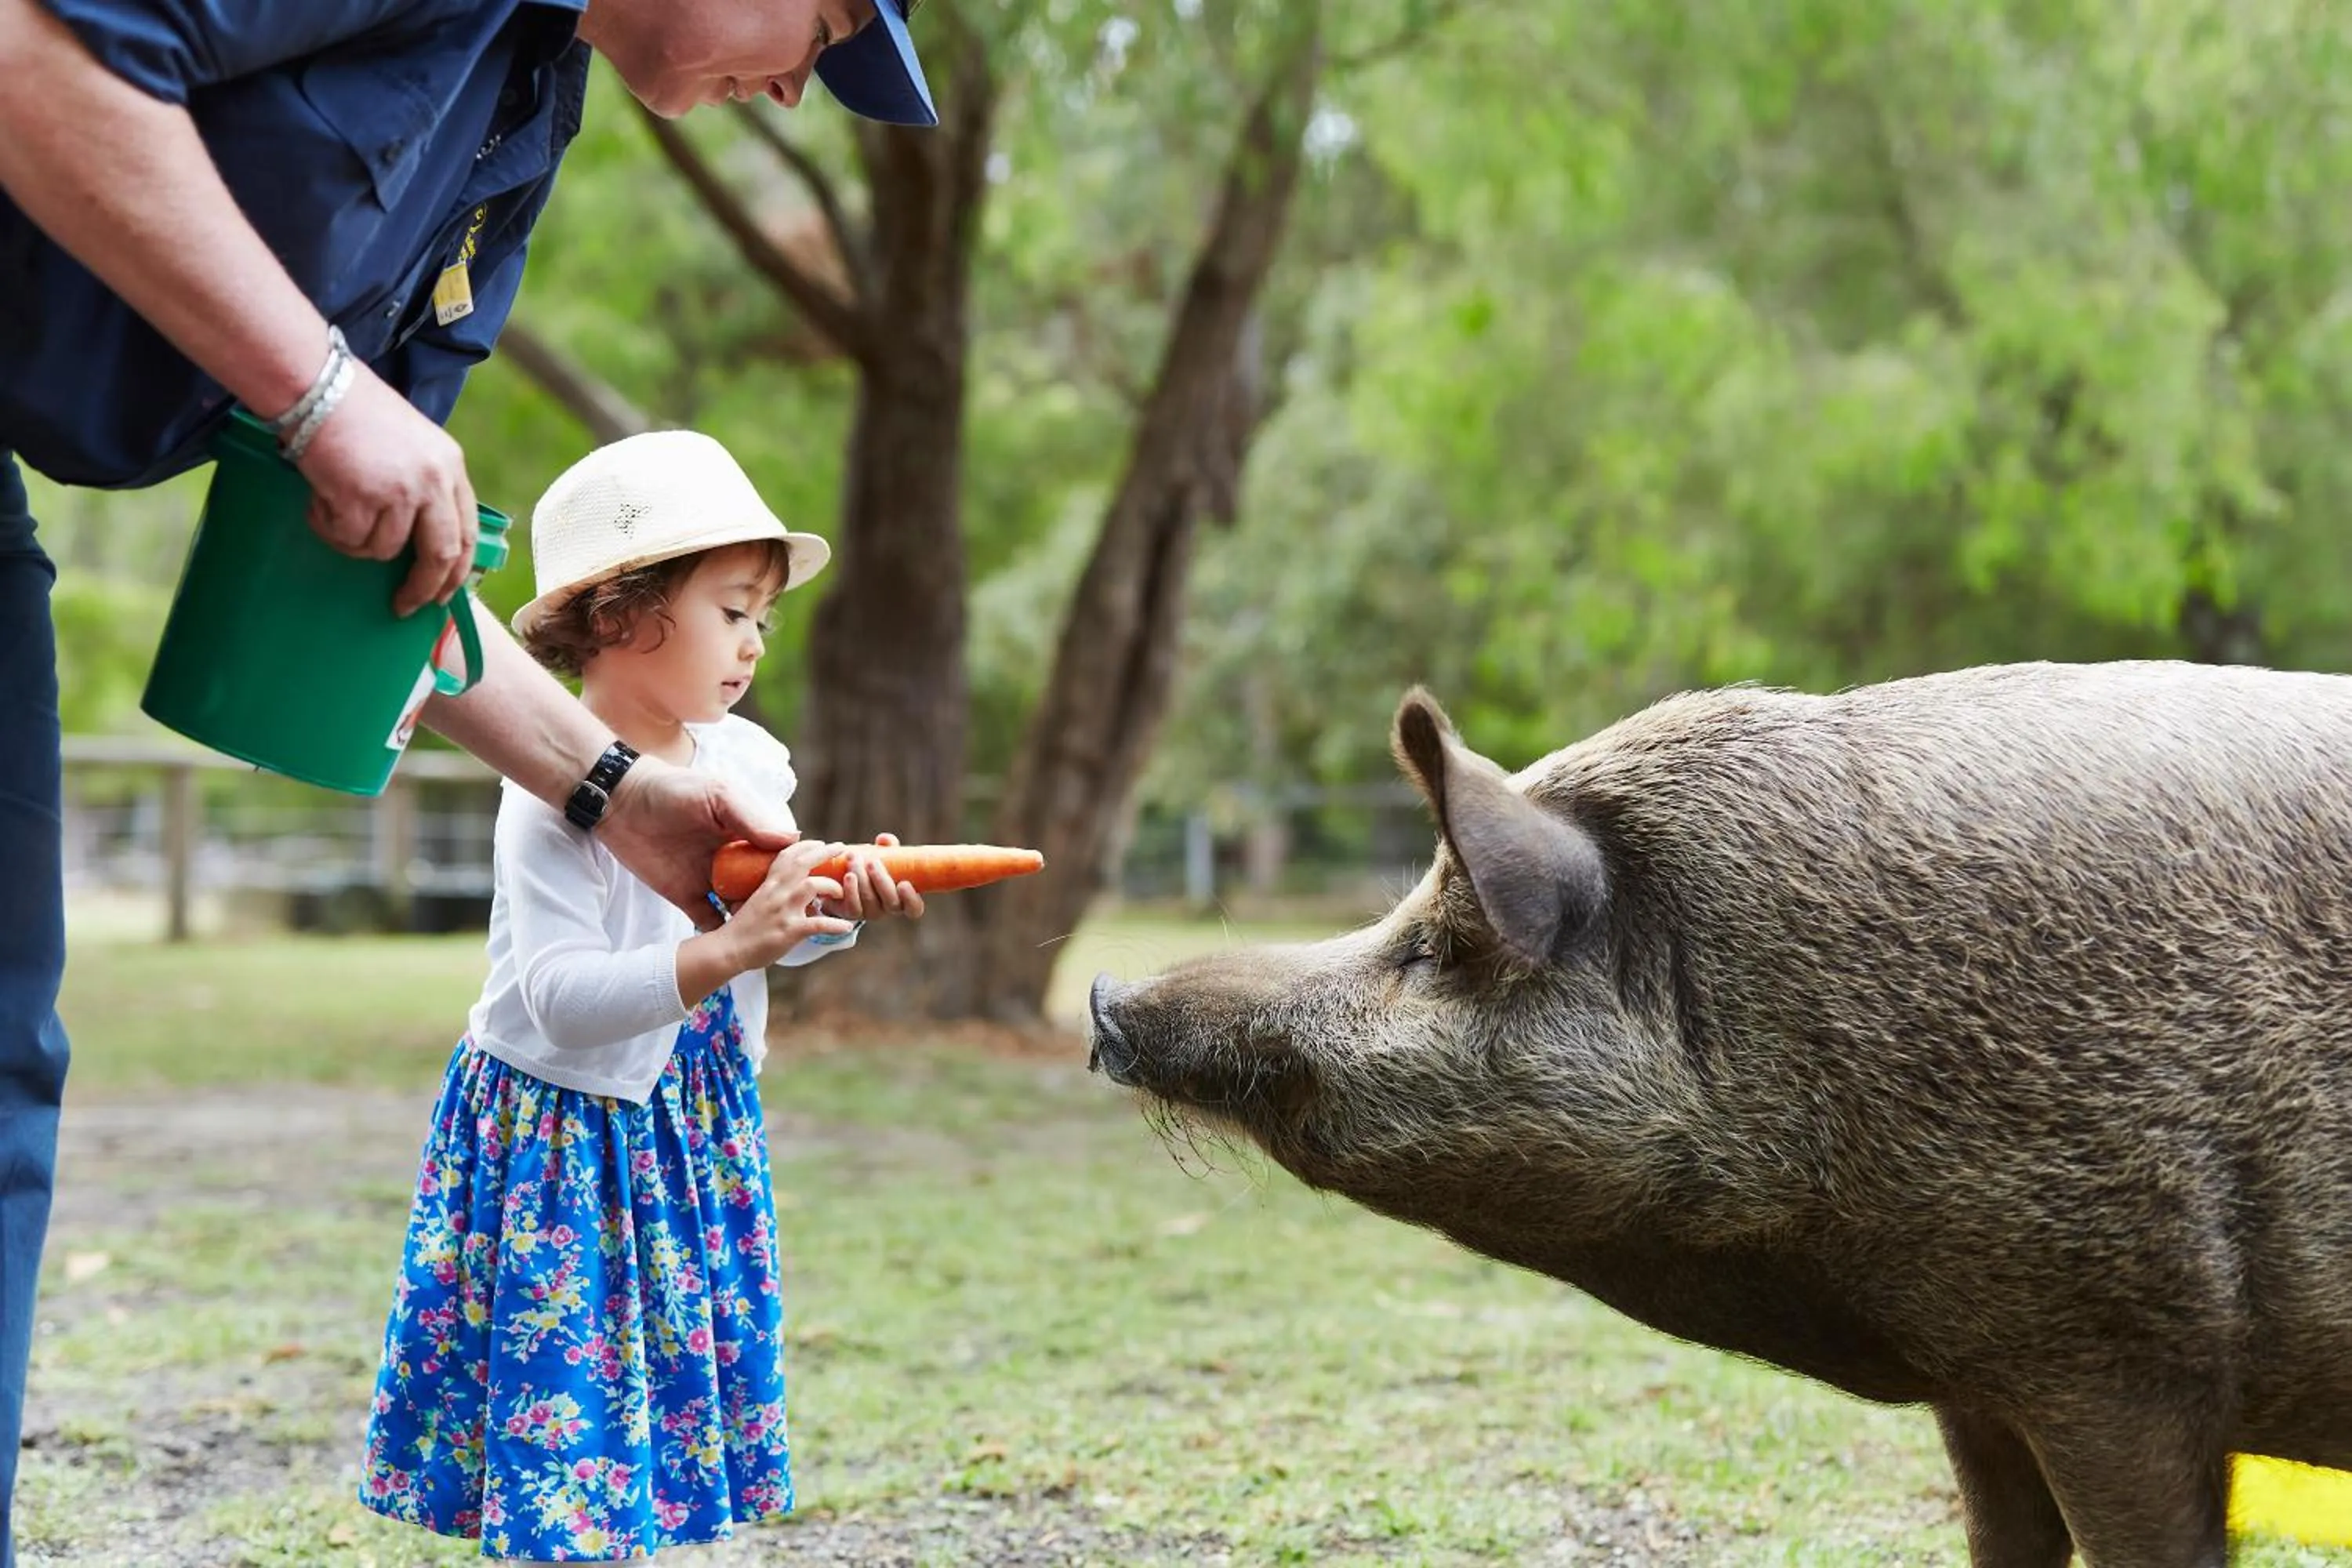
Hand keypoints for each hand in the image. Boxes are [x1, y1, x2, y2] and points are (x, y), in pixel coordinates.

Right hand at [290, 359, 479, 617]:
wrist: (317, 386)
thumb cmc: (354, 413)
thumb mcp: (409, 445)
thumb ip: (422, 485)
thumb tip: (417, 539)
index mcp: (449, 466)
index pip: (466, 532)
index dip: (456, 570)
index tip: (443, 594)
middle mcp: (433, 480)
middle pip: (440, 555)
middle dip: (424, 588)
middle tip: (404, 606)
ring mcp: (401, 491)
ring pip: (384, 550)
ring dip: (355, 542)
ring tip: (334, 510)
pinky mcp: (364, 498)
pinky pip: (349, 538)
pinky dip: (330, 529)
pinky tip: (319, 500)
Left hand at [599, 757, 795, 930]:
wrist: (620, 802)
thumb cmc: (672, 789)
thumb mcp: (718, 796)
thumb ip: (751, 819)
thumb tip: (793, 839)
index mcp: (745, 833)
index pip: (779, 857)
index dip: (797, 872)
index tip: (816, 887)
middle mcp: (733, 859)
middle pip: (764, 887)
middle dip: (779, 904)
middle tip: (793, 919)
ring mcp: (710, 879)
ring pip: (741, 907)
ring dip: (753, 921)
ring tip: (767, 935)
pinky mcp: (686, 895)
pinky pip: (708, 919)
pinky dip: (721, 932)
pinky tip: (734, 944)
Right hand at [721, 838, 855, 966]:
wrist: (728, 950)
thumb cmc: (743, 928)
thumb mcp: (757, 901)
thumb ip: (774, 892)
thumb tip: (793, 889)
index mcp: (769, 884)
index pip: (787, 855)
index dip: (806, 845)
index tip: (820, 842)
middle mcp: (777, 892)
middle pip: (803, 862)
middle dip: (824, 852)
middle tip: (841, 848)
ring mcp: (784, 910)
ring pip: (813, 885)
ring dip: (832, 887)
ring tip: (840, 894)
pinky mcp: (790, 930)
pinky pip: (819, 924)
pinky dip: (836, 924)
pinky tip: (846, 926)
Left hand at [823, 833, 926, 922]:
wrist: (847, 879)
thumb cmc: (875, 866)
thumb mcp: (886, 856)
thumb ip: (888, 847)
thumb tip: (884, 839)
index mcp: (903, 898)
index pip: (914, 908)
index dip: (911, 899)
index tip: (904, 883)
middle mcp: (889, 909)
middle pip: (891, 902)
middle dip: (881, 881)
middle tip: (872, 862)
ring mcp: (871, 913)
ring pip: (870, 900)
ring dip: (862, 879)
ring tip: (854, 859)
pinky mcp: (853, 913)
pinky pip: (853, 907)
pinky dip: (851, 890)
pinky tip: (849, 876)